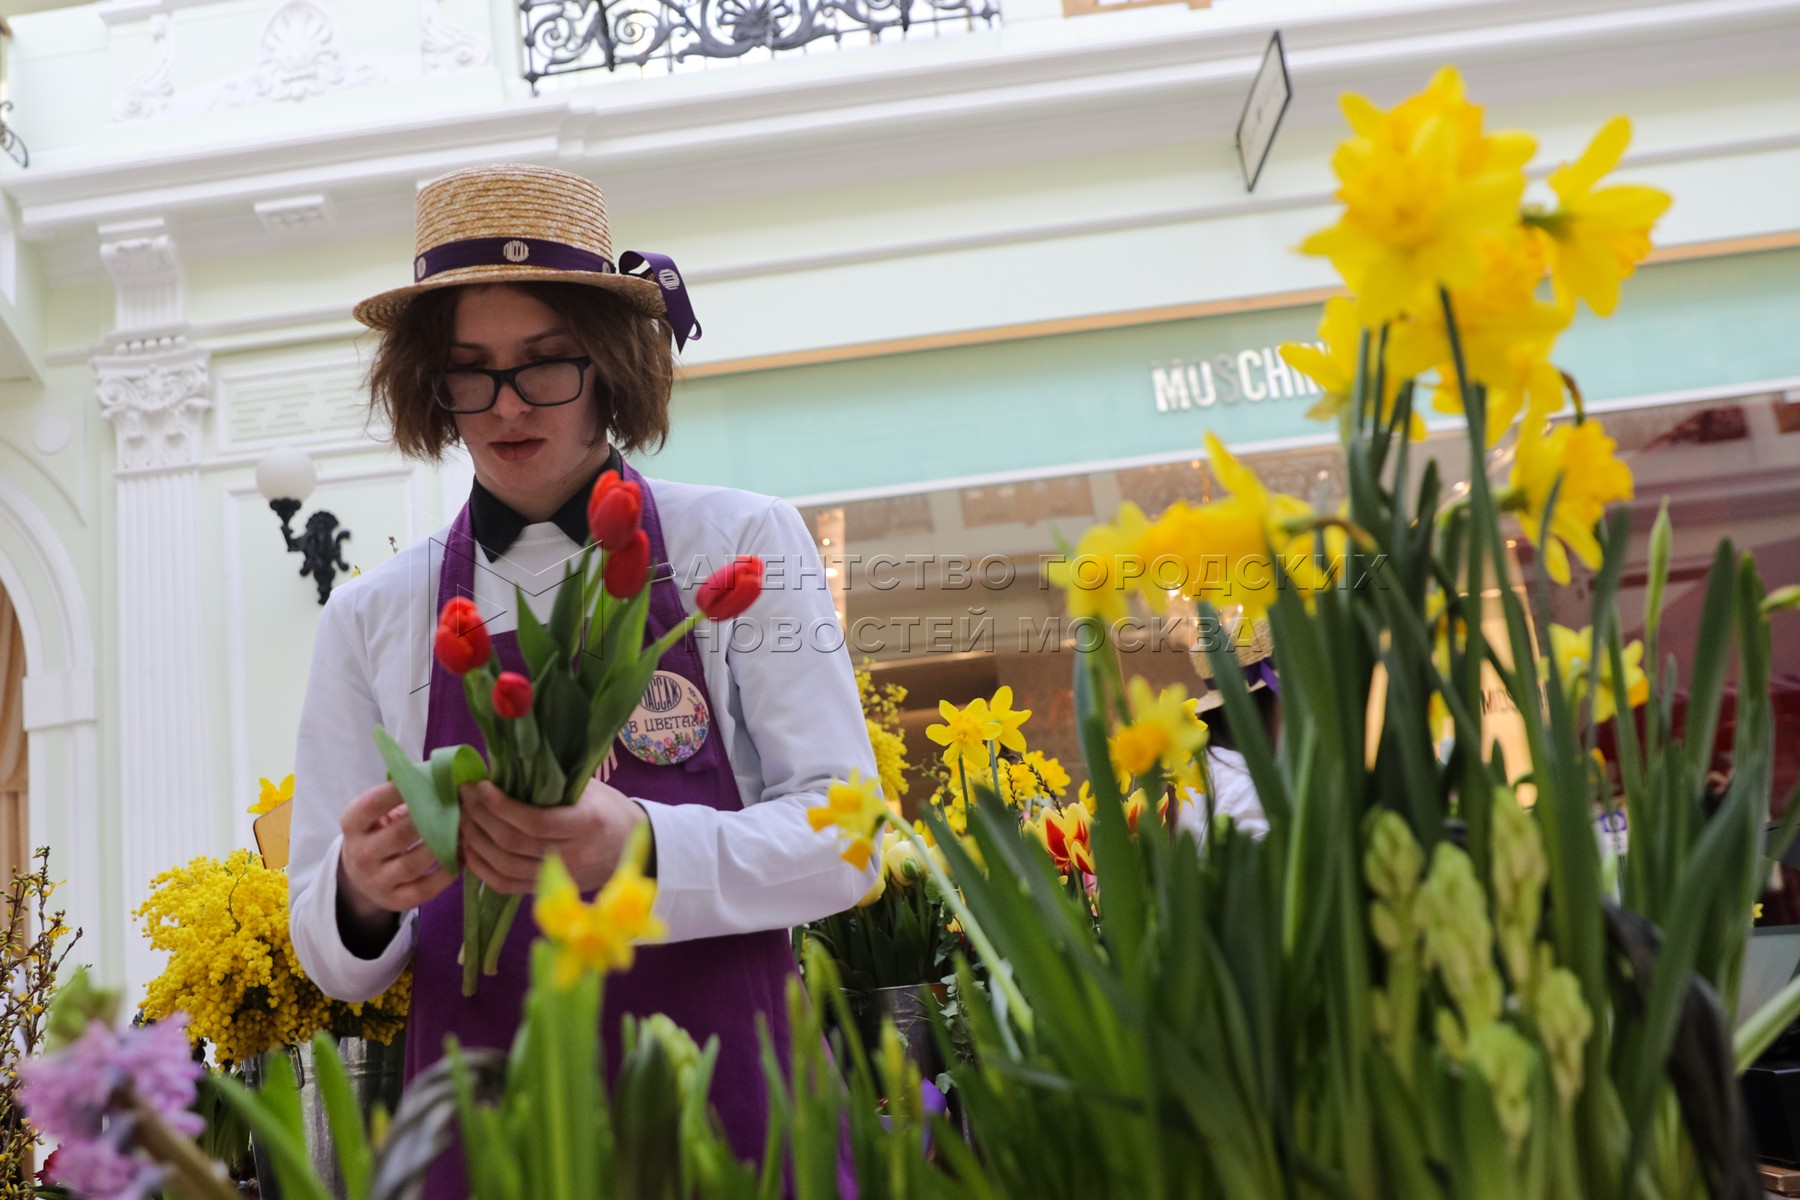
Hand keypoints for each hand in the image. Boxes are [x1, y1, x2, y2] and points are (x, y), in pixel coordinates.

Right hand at [337, 782, 454, 935]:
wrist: (360, 877)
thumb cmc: (378, 831)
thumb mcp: (376, 812)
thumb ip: (401, 794)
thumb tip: (440, 775)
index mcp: (352, 824)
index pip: (372, 805)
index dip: (400, 791)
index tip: (429, 778)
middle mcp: (361, 854)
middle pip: (400, 835)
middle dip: (433, 818)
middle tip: (459, 804)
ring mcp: (377, 880)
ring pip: (414, 863)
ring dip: (444, 845)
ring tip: (465, 828)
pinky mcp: (396, 901)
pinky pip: (426, 888)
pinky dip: (448, 872)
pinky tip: (463, 855)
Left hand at [460, 776, 646, 895]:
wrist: (633, 849)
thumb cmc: (609, 810)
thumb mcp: (589, 789)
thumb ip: (550, 783)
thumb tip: (501, 769)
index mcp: (588, 824)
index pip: (536, 822)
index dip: (501, 806)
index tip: (481, 786)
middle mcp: (573, 855)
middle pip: (513, 843)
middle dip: (481, 817)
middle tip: (464, 796)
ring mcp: (559, 878)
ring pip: (503, 865)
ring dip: (475, 840)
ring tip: (463, 817)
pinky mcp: (545, 891)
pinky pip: (504, 884)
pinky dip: (480, 866)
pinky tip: (469, 846)